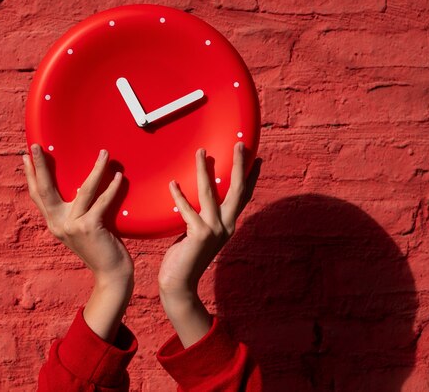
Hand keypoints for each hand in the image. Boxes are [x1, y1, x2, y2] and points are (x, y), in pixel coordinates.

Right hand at [22, 144, 133, 341]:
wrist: (110, 274)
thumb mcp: (81, 228)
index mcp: (54, 223)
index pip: (38, 195)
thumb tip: (81, 187)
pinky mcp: (89, 227)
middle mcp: (58, 224)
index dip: (31, 175)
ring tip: (103, 153)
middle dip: (40, 166)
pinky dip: (111, 188)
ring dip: (95, 170)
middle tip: (37, 146)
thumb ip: (76, 211)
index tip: (26, 156)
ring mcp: (72, 226)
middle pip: (45, 189)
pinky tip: (118, 176)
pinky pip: (101, 202)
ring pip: (84, 190)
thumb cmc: (100, 248)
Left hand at [158, 142, 260, 346]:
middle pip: (237, 189)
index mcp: (228, 225)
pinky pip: (188, 209)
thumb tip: (198, 198)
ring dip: (205, 170)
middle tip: (239, 144)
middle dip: (238, 165)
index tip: (255, 157)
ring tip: (200, 152)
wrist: (179, 285)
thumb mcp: (198, 233)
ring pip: (211, 193)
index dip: (250, 176)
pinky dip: (179, 195)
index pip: (242, 196)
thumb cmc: (185, 258)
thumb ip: (201, 217)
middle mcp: (226, 226)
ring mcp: (215, 230)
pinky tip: (173, 183)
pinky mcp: (200, 234)